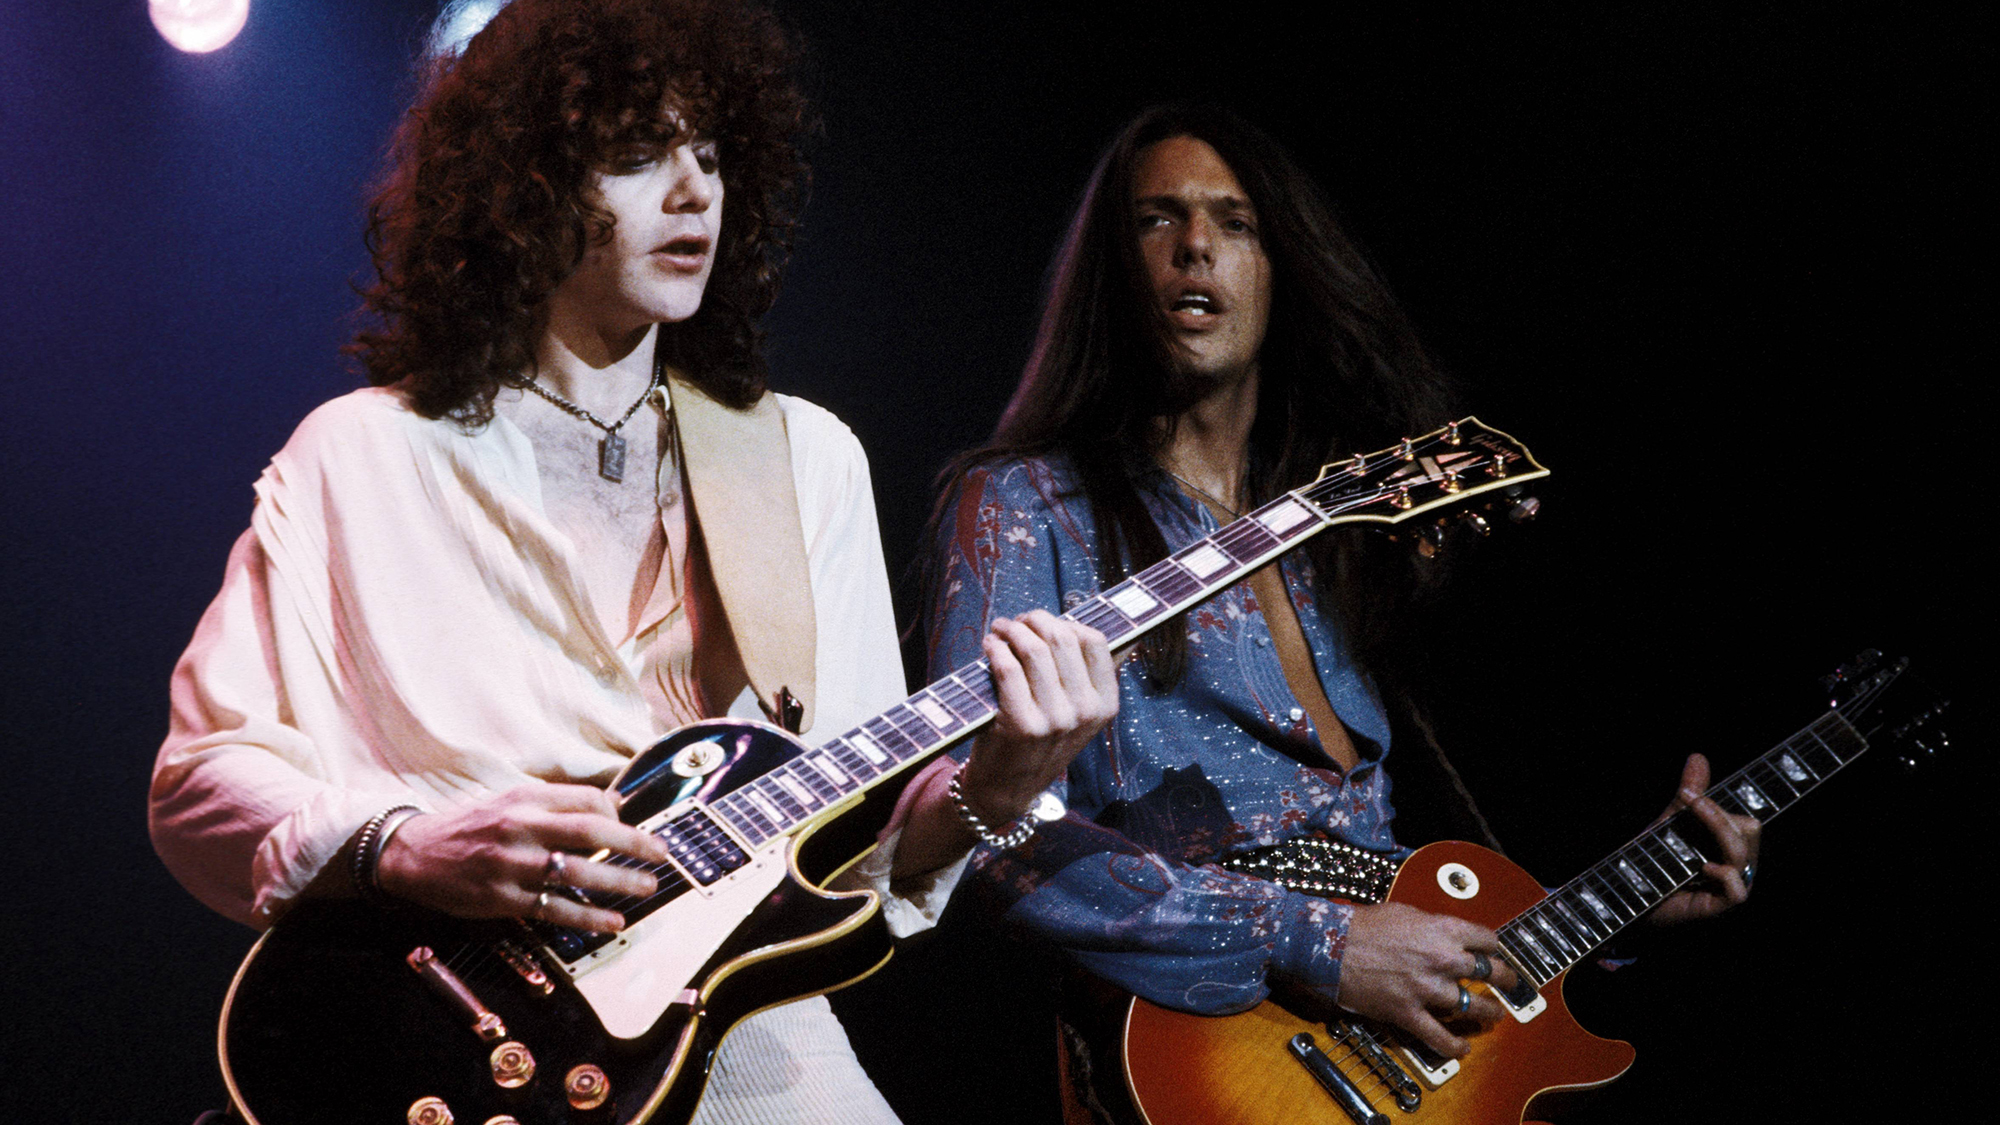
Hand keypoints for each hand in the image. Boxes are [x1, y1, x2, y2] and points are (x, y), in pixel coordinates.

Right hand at [376, 784, 670, 933]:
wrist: (413, 854)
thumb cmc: (469, 826)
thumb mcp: (508, 800)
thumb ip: (554, 803)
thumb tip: (610, 806)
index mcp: (524, 799)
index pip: (584, 799)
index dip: (616, 812)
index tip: (634, 825)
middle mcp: (520, 827)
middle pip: (589, 830)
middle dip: (633, 842)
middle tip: (662, 853)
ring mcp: (512, 865)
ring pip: (577, 872)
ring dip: (618, 881)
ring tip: (647, 887)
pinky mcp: (504, 899)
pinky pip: (555, 909)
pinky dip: (588, 917)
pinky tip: (613, 922)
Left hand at [957, 611, 1119, 826]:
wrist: (1010, 788)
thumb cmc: (1041, 741)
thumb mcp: (1079, 715)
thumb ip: (1089, 677)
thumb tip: (1102, 630)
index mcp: (1105, 704)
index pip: (1095, 642)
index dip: (1067, 622)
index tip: (1046, 623)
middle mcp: (1084, 711)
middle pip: (1062, 638)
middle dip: (1035, 620)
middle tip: (1017, 621)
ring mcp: (1055, 719)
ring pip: (1034, 649)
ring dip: (1012, 629)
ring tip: (1001, 628)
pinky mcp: (1022, 724)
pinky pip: (1008, 668)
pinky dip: (996, 648)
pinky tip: (990, 645)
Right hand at [1337, 902, 1520, 1058]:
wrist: (1330, 947)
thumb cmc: (1362, 926)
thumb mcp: (1405, 912)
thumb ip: (1432, 925)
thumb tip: (1445, 936)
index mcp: (1443, 930)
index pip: (1487, 939)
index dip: (1494, 947)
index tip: (1495, 952)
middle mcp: (1442, 959)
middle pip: (1490, 972)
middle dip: (1505, 979)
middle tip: (1508, 983)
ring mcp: (1427, 989)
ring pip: (1473, 1005)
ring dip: (1488, 1012)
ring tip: (1493, 1014)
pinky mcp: (1409, 1013)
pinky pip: (1439, 1037)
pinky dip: (1454, 1046)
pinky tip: (1462, 1048)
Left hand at [1648, 753, 1760, 925]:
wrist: (1629, 894)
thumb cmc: (1654, 859)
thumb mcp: (1670, 822)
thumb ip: (1689, 794)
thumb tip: (1698, 756)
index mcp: (1732, 844)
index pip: (1745, 820)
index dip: (1721, 807)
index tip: (1690, 796)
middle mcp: (1739, 865)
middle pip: (1750, 829)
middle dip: (1716, 814)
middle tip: (1687, 805)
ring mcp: (1732, 886)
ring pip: (1742, 851)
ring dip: (1716, 829)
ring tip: (1690, 820)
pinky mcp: (1720, 906)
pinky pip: (1738, 889)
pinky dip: (1723, 874)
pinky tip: (1703, 867)